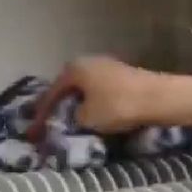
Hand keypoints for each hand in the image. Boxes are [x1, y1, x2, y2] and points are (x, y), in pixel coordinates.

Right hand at [26, 56, 157, 141]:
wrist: (157, 97)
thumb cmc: (117, 105)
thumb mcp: (87, 118)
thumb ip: (73, 117)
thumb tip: (76, 115)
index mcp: (75, 68)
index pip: (52, 91)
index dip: (42, 112)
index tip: (35, 130)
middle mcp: (89, 61)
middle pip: (69, 85)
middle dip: (60, 104)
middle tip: (51, 122)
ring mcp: (107, 66)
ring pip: (85, 88)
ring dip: (78, 103)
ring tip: (72, 120)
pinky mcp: (123, 75)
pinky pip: (100, 90)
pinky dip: (94, 102)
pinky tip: (94, 114)